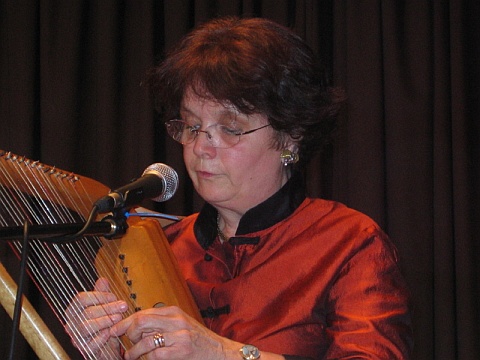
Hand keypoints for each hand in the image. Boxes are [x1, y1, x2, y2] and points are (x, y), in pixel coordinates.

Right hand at [65, 278, 127, 358]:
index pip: (80, 299)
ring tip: (118, 318)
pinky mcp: (83, 350)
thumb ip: (102, 294)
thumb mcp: (104, 307)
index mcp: (74, 310)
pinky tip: (111, 332)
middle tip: (123, 306)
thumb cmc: (104, 324)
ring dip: (105, 321)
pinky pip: (90, 343)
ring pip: (86, 326)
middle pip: (87, 312)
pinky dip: (101, 337)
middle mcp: (71, 324)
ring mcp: (76, 337)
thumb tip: (103, 279)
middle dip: (108, 307)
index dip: (99, 296)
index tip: (114, 297)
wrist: (107, 347)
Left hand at [110, 305, 241, 359]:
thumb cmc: (198, 340)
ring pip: (144, 340)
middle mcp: (175, 320)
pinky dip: (145, 359)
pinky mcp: (181, 351)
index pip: (142, 312)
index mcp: (173, 311)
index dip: (124, 322)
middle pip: (140, 321)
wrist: (219, 352)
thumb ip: (161, 322)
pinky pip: (154, 355)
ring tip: (130, 357)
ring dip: (132, 351)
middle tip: (124, 344)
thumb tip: (135, 325)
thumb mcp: (180, 324)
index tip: (113, 330)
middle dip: (126, 333)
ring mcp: (179, 336)